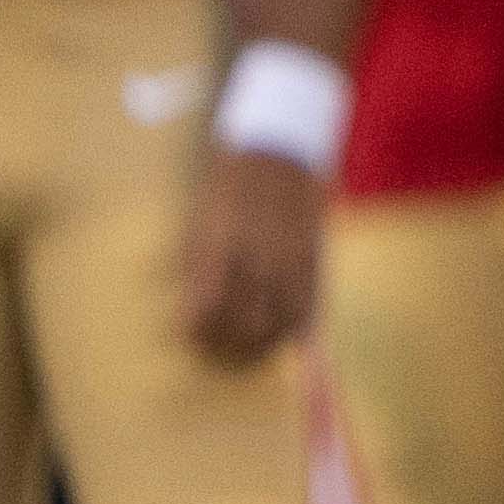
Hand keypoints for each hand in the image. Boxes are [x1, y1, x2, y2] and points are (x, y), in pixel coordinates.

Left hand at [173, 145, 320, 364]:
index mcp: (221, 251)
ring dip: (264, 344)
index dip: (197, 332)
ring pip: (281, 325)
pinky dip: (296, 329)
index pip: (207, 312)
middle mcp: (258, 262)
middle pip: (245, 326)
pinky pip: (308, 308)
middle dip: (229, 345)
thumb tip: (193, 311)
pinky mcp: (313, 262)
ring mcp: (290, 264)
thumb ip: (196, 270)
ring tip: (249, 346)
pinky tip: (287, 337)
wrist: (277, 155)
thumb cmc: (227, 189)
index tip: (190, 337)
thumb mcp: (198, 225)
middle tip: (217, 348)